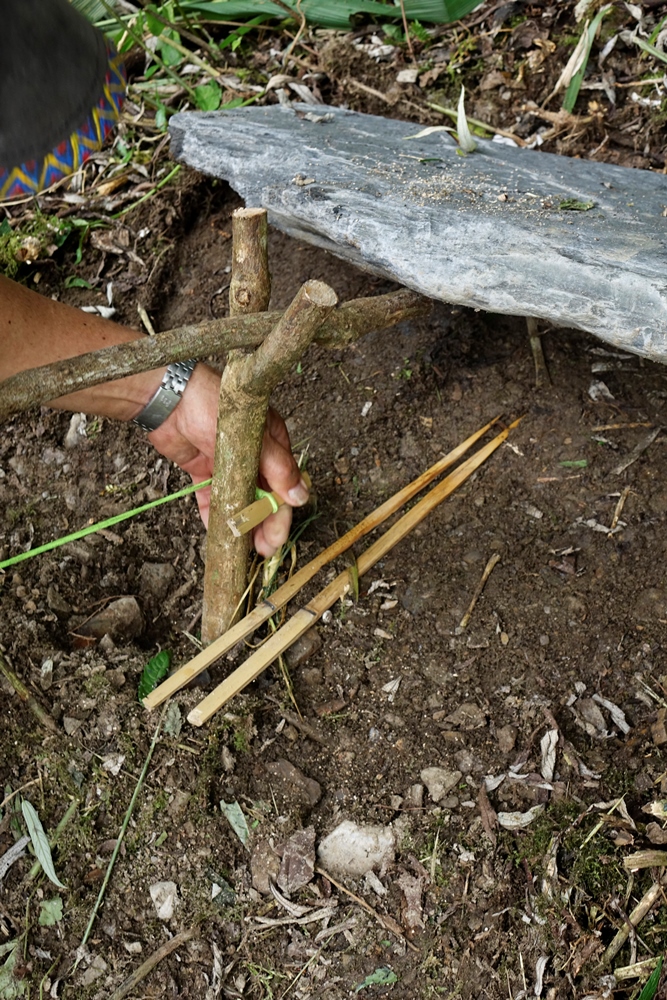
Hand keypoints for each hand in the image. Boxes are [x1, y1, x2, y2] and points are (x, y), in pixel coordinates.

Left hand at [147, 364, 308, 556]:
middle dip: (263, 525)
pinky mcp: (205, 470)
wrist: (168, 397)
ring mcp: (229, 464)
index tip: (275, 537)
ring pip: (239, 500)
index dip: (281, 514)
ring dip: (241, 524)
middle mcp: (254, 455)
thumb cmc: (214, 406)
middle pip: (263, 496)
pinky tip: (217, 534)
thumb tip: (300, 496)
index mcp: (273, 443)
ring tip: (241, 548)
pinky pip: (213, 497)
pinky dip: (215, 515)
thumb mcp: (252, 437)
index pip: (283, 485)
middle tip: (261, 550)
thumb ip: (277, 468)